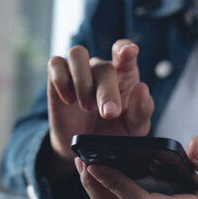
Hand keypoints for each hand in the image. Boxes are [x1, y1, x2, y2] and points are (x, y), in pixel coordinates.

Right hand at [46, 40, 153, 176]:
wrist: (85, 150)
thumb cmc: (113, 133)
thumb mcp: (134, 128)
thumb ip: (142, 110)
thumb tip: (142, 89)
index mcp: (124, 75)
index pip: (124, 52)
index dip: (125, 48)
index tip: (128, 52)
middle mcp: (101, 69)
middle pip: (102, 66)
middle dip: (106, 92)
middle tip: (109, 114)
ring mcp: (78, 72)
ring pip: (76, 54)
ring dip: (82, 80)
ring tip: (87, 107)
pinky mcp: (57, 79)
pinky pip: (55, 65)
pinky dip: (61, 80)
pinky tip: (68, 100)